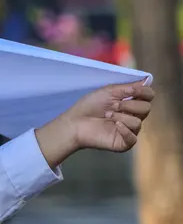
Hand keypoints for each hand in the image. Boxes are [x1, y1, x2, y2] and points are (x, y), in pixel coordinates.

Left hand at [35, 82, 154, 165]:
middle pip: (146, 108)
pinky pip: (133, 138)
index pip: (148, 96)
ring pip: (138, 122)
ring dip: (122, 117)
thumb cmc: (89, 106)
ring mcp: (129, 130)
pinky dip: (125, 130)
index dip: (144, 92)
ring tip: (107, 116)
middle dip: (130, 105)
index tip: (133, 90)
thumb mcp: (108, 92)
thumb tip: (147, 80)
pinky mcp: (124, 143)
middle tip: (113, 106)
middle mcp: (132, 116)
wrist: (75, 122)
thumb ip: (128, 87)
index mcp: (130, 103)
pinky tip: (115, 125)